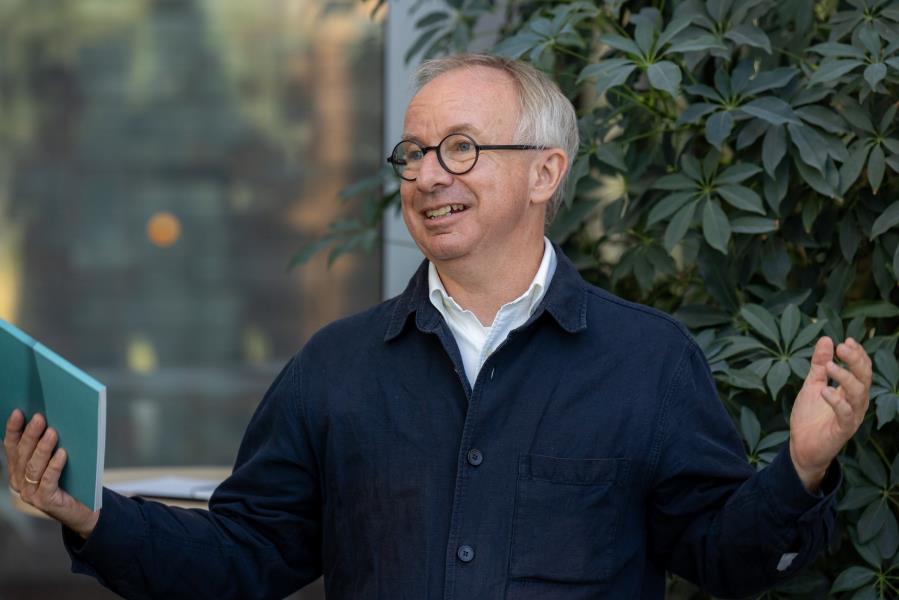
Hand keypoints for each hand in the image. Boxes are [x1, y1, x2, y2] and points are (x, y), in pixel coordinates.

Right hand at [4, 409, 99, 537]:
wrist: (84, 509)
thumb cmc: (71, 480)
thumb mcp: (57, 461)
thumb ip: (50, 446)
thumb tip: (52, 420)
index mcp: (18, 470)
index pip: (11, 447)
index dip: (13, 429)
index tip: (18, 412)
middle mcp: (20, 482)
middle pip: (22, 455)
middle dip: (30, 435)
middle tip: (39, 418)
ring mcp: (30, 494)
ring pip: (33, 467)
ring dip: (42, 448)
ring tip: (52, 432)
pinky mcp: (45, 502)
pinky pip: (48, 481)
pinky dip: (55, 466)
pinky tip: (63, 454)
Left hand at [789, 337, 871, 491]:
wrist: (801, 446)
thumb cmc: (810, 416)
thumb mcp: (812, 385)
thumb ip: (820, 365)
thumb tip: (826, 339)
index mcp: (851, 392)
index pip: (861, 370)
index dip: (857, 355)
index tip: (847, 341)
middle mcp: (856, 403)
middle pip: (864, 379)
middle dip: (855, 361)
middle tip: (842, 347)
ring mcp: (851, 417)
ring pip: (858, 394)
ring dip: (845, 377)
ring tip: (830, 366)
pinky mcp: (842, 430)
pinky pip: (846, 414)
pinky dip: (837, 401)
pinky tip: (825, 390)